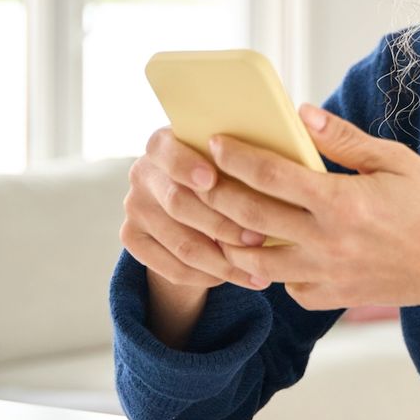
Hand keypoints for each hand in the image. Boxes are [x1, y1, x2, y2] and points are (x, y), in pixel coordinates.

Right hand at [120, 126, 282, 292]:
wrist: (192, 200)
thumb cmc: (226, 171)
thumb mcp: (230, 157)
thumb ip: (245, 155)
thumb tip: (286, 155)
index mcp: (163, 142)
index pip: (166, 151)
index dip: (186, 165)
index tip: (212, 180)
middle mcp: (142, 173)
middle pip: (179, 203)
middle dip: (223, 224)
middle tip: (258, 238)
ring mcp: (135, 208)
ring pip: (182, 243)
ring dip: (223, 261)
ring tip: (259, 270)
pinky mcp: (133, 240)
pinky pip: (173, 269)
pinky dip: (209, 277)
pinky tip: (236, 277)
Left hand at [203, 104, 419, 311]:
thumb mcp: (395, 161)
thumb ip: (343, 140)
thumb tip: (301, 113)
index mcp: (342, 202)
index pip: (272, 175)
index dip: (237, 156)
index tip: (216, 142)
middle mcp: (328, 242)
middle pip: (251, 218)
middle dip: (218, 193)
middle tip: (199, 176)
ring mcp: (328, 275)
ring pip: (258, 261)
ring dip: (232, 239)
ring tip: (219, 217)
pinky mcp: (334, 299)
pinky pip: (288, 287)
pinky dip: (272, 270)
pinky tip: (267, 251)